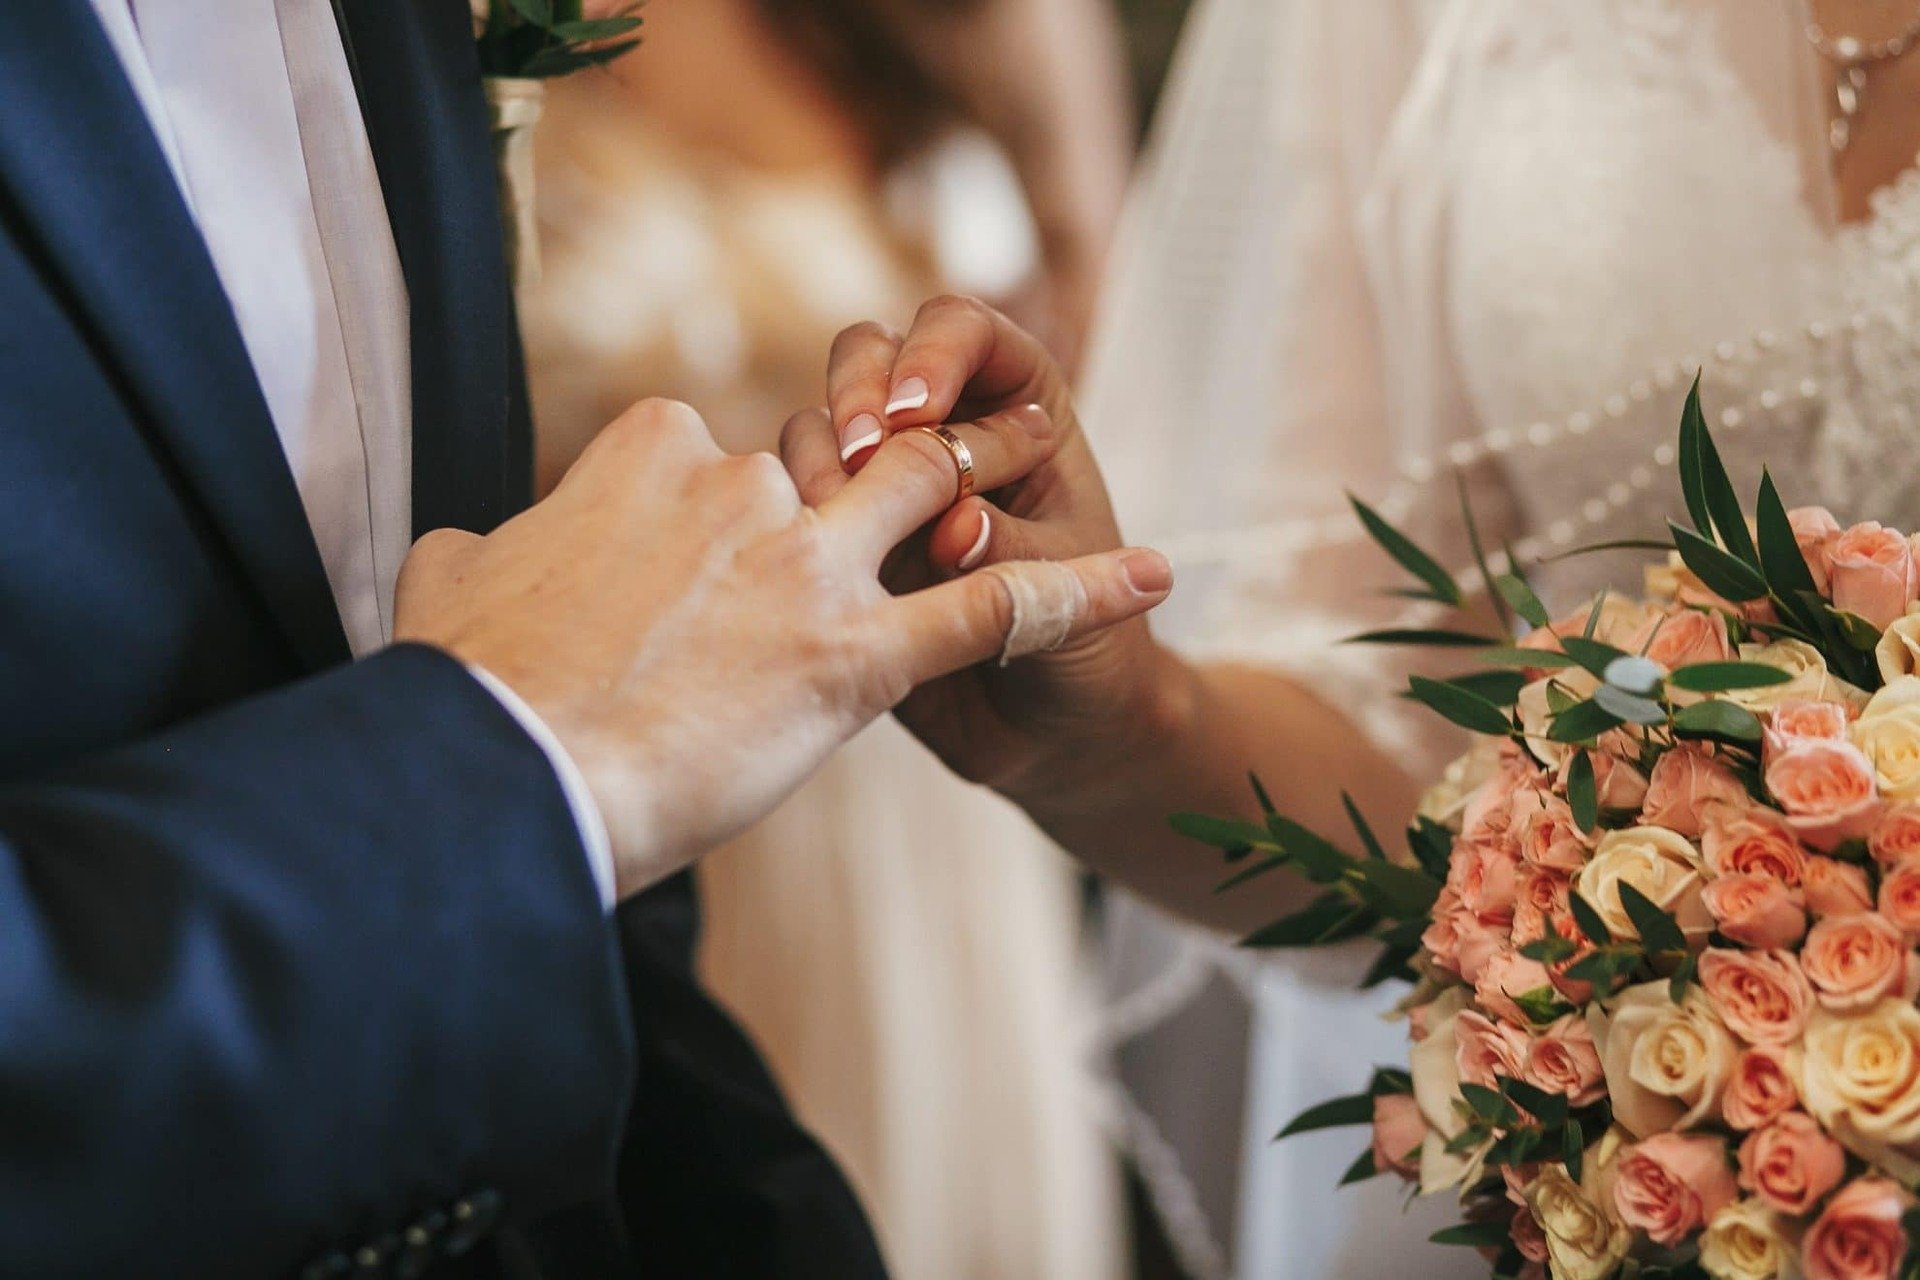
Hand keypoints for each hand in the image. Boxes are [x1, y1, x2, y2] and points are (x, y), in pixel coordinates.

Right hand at [394, 398, 1166, 897]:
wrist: (503, 782)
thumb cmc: (471, 696)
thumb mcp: (453, 589)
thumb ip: (475, 550)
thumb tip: (463, 549)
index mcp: (644, 451)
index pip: (720, 445)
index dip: (737, 506)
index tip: (719, 566)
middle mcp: (740, 486)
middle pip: (842, 455)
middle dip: (876, 476)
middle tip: (874, 540)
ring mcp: (808, 566)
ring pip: (930, 497)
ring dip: (985, 497)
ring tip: (1018, 514)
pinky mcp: (861, 656)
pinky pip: (996, 609)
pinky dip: (1080, 591)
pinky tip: (1147, 577)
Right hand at [786, 296, 1181, 813]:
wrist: (1055, 736)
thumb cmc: (1090, 653)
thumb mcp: (1070, 602)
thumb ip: (1014, 555)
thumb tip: (956, 531)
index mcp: (1020, 408)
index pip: (963, 331)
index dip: (934, 356)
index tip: (917, 414)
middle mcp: (945, 431)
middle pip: (873, 355)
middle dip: (858, 392)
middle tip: (864, 457)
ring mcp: (885, 487)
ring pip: (820, 424)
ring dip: (821, 457)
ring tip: (838, 515)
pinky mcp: (841, 545)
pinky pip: (793, 506)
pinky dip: (792, 519)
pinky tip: (806, 562)